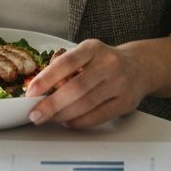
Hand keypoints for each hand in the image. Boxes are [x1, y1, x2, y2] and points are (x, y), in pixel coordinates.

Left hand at [25, 39, 152, 129]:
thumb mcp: (87, 53)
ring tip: (49, 118)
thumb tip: (39, 88)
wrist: (140, 66)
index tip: (31, 92)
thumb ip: (67, 65)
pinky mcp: (126, 102)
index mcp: (93, 48)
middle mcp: (108, 64)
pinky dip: (80, 122)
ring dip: (63, 115)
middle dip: (51, 104)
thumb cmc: (105, 61)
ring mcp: (119, 84)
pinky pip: (98, 116)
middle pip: (76, 88)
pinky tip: (68, 122)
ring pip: (86, 104)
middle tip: (35, 114)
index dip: (46, 78)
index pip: (67, 63)